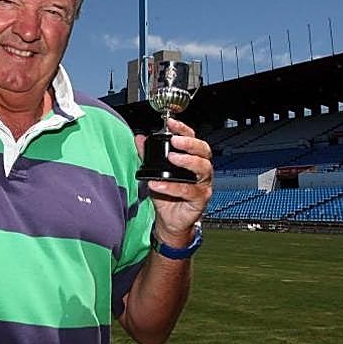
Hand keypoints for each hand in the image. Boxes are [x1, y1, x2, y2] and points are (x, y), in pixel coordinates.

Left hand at [135, 118, 212, 245]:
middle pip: (203, 150)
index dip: (183, 129)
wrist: (170, 220)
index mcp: (192, 159)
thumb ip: (147, 155)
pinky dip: (172, 186)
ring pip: (202, 168)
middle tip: (175, 141)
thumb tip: (138, 138)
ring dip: (186, 161)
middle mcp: (201, 170)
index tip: (171, 123)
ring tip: (171, 158)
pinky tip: (157, 183)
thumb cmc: (166, 195)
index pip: (192, 139)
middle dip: (189, 143)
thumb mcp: (154, 172)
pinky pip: (189, 191)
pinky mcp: (200, 199)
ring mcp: (203, 184)